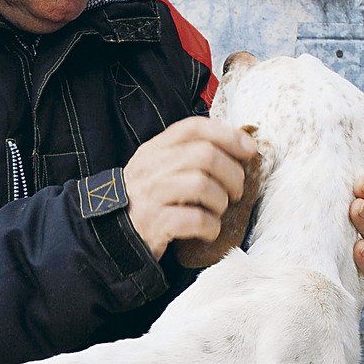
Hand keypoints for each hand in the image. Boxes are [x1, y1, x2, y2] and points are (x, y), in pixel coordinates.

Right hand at [123, 119, 258, 260]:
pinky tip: (209, 231)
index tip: (250, 151)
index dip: (229, 135)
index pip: (194, 127)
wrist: (112, 235)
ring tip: (218, 212)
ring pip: (202, 185)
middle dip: (232, 174)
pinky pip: (195, 220)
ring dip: (221, 202)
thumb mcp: (160, 169)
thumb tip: (240, 148)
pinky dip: (210, 227)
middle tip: (236, 192)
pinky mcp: (155, 223)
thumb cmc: (147, 201)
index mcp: (156, 149)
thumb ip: (188, 155)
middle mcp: (152, 167)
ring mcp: (151, 195)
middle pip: (205, 155)